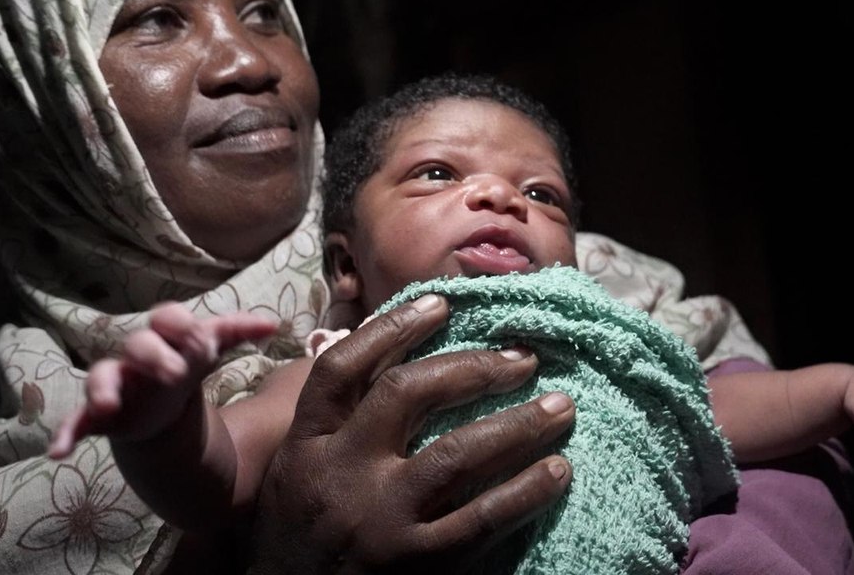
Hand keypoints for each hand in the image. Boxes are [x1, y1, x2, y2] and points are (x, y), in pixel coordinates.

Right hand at [49, 303, 275, 456]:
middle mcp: (136, 356)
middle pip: (137, 344)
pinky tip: (58, 452)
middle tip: (176, 374)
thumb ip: (236, 333)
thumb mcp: (210, 349)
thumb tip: (272, 325)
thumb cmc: (185, 365)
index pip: (167, 318)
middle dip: (154, 355)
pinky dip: (66, 433)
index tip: (202, 339)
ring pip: (102, 377)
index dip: (181, 326)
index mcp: (165, 336)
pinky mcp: (99, 416)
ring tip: (106, 404)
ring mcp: (116, 385)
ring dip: (103, 388)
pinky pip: (77, 421)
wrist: (162, 405)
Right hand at [245, 294, 575, 573]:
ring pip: (457, 453)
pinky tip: (558, 472)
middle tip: (523, 359)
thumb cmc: (299, 541)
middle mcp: (341, 473)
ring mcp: (380, 519)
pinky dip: (525, 491)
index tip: (441, 304)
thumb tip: (388, 358)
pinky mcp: (414, 565)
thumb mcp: (293, 475)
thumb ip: (331, 425)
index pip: (342, 368)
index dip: (392, 327)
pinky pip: (482, 519)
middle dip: (473, 368)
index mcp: (306, 446)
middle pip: (408, 395)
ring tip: (560, 408)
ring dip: (517, 423)